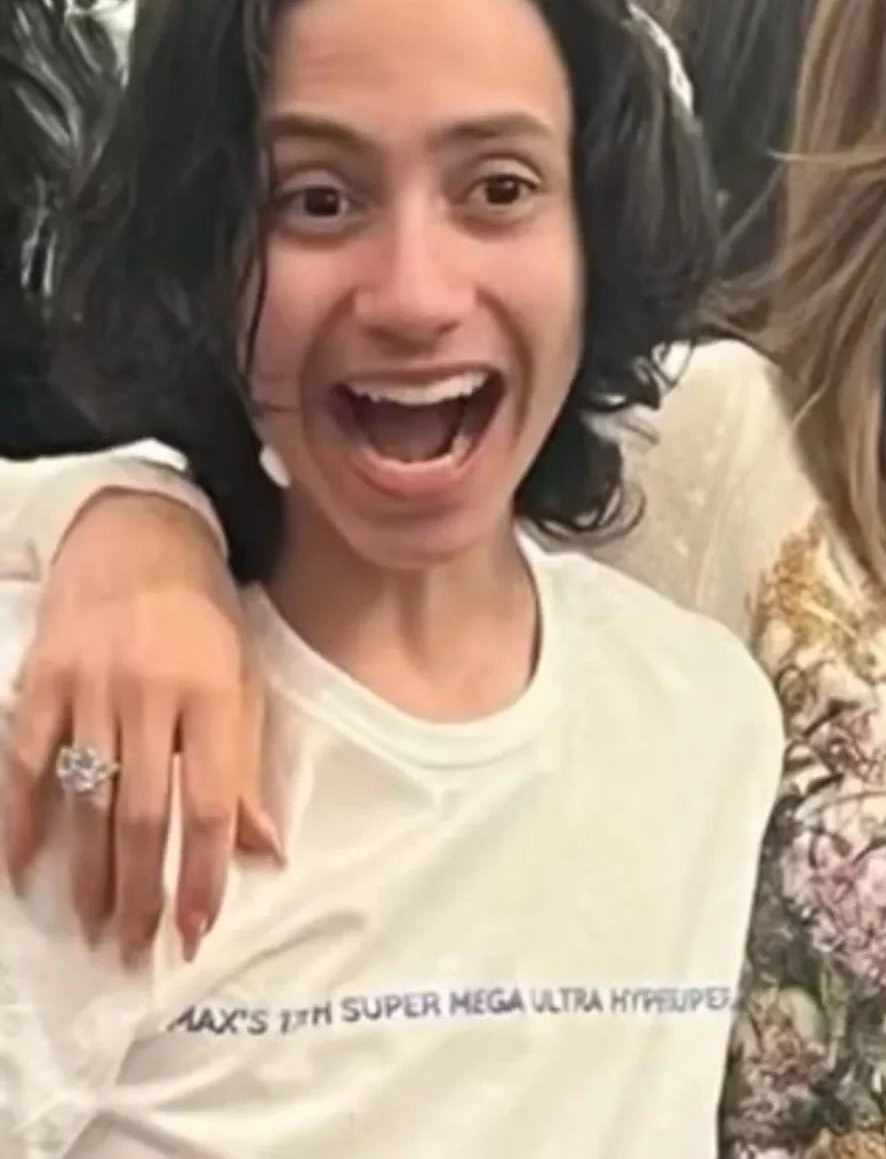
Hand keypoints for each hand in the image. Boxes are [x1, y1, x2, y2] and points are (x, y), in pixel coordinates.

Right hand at [2, 489, 276, 963]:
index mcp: (215, 696)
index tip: (196, 931)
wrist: (139, 533)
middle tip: (135, 949)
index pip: (210, 807)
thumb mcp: (245, 679)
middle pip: (142, 816)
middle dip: (140, 893)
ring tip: (94, 928)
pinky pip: (25, 763)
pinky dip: (21, 821)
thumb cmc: (206, 614)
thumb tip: (263, 850)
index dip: (203, 876)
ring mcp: (90, 688)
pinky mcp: (41, 680)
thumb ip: (246, 765)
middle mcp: (152, 696)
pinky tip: (22, 871)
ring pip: (86, 801)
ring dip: (88, 874)